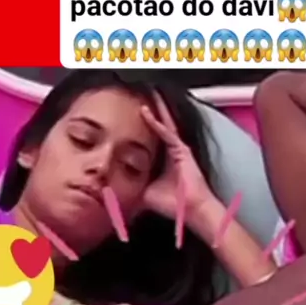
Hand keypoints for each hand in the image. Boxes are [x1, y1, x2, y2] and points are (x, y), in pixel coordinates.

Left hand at [141, 93, 213, 222]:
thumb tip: (113, 193)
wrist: (192, 210)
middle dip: (152, 112)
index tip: (130, 117)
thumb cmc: (173, 204)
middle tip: (142, 95)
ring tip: (149, 93)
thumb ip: (133, 188)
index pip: (151, 140)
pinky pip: (167, 134)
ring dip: (156, 110)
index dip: (143, 128)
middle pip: (159, 127)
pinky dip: (157, 123)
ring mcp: (178, 150)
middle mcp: (172, 153)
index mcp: (164, 162)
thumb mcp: (145, 195)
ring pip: (164, 125)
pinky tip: (146, 113)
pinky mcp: (182, 151)